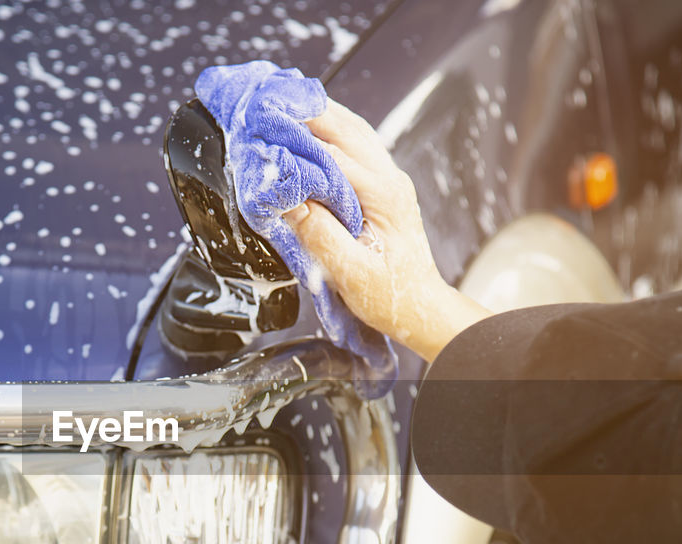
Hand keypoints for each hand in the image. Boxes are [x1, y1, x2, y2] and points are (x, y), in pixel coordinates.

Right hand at [285, 99, 489, 360]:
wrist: (419, 307)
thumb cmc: (390, 296)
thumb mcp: (349, 272)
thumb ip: (319, 234)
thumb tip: (288, 200)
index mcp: (384, 195)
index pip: (332, 155)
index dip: (295, 140)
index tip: (262, 130)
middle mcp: (390, 178)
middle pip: (344, 128)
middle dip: (305, 111)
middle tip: (267, 100)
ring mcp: (389, 178)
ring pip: (353, 129)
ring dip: (320, 112)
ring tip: (285, 99)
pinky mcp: (384, 185)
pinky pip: (357, 143)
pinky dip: (331, 128)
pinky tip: (312, 123)